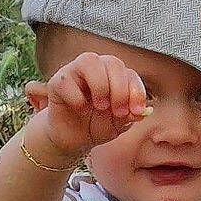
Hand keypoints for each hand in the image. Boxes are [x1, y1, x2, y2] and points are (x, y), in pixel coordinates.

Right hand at [24, 53, 146, 160]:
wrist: (73, 139)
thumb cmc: (97, 125)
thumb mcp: (118, 124)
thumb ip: (129, 116)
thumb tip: (142, 112)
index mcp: (116, 76)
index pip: (130, 74)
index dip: (136, 92)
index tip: (136, 112)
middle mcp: (97, 68)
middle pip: (113, 63)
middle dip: (120, 90)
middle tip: (118, 112)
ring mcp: (76, 71)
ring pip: (89, 60)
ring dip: (100, 85)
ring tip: (101, 107)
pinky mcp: (58, 82)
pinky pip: (66, 80)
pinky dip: (77, 98)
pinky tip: (80, 110)